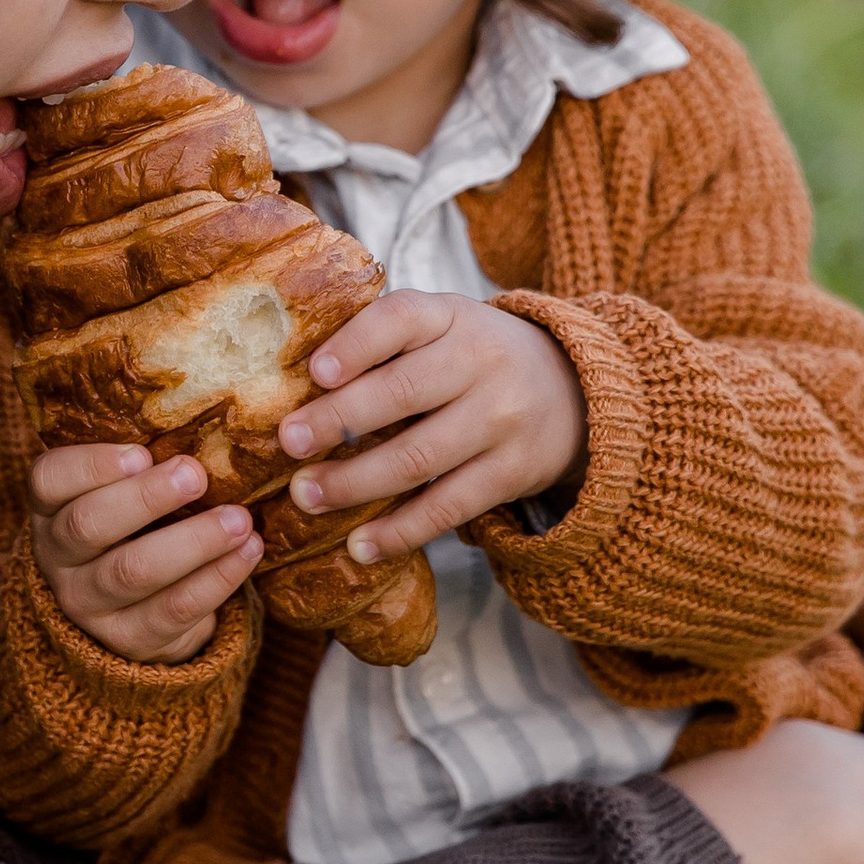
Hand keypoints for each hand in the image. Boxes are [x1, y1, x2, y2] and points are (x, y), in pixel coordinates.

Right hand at [28, 444, 259, 664]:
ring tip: (240, 519)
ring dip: (193, 542)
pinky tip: (249, 552)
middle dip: (146, 498)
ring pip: (134, 571)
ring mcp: (89, 603)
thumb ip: (143, 461)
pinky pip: (174, 610)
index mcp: (51, 506)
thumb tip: (204, 421)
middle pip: (89, 525)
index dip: (91, 465)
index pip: (50, 479)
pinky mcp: (130, 639)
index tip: (141, 452)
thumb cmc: (135, 524)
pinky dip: (217, 579)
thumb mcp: (121, 490)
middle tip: (196, 475)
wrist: (132, 608)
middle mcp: (58, 556)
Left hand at [274, 291, 586, 562]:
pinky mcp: (510, 473)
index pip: (400, 319)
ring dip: (355, 482)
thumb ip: (382, 342)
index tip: (314, 372)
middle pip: (402, 393)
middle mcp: (480, 362)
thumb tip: (289, 384)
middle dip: (338, 419)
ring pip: (419, 457)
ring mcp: (499, 420)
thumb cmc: (473, 358)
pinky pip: (448, 507)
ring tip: (306, 496)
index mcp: (450, 316)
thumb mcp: (442, 327)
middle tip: (289, 442)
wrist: (573, 393)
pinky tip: (359, 546)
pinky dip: (400, 530)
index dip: (356, 345)